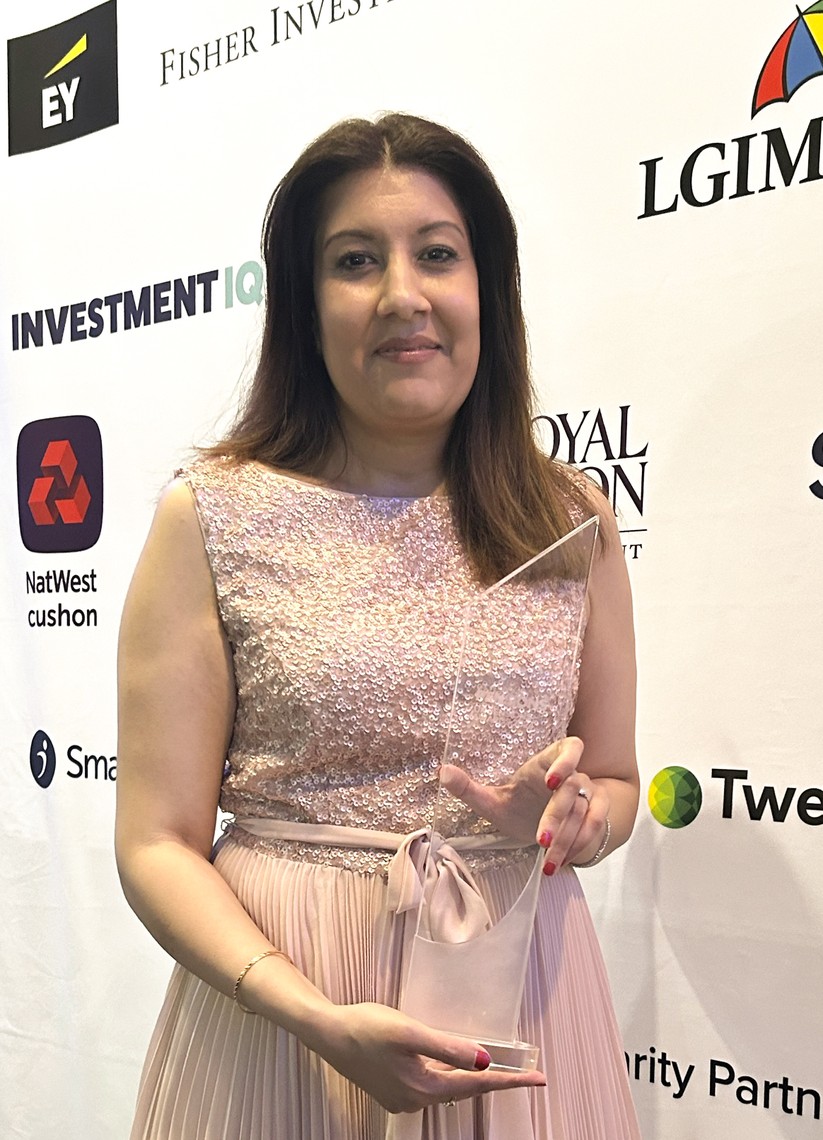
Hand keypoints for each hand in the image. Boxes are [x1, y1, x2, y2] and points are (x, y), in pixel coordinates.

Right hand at [311, 1001, 545, 1113]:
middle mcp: (416, 1101)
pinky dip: (449, 1074)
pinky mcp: (393, 1088)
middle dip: (496, 1081)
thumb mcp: (410, 1033)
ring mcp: (403, 1098)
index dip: (511, 1081)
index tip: (539, 1080)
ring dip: (471, 1077)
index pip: (478, 1085)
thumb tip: (485, 1062)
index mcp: (424, 1089)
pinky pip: (431, 1083)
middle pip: (465, 1089)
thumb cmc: (366, 1028)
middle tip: (528, 1075)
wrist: (328, 1033)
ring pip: (448, 1086)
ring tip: (498, 1070)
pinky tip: (454, 1064)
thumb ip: (448, 1047)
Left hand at [440, 736, 609, 872]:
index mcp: (548, 761)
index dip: (567, 760)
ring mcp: (590, 794)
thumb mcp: (493, 801)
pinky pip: (596, 829)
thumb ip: (468, 788)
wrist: (547, 826)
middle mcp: (574, 775)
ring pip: (585, 814)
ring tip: (548, 864)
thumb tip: (442, 772)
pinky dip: (580, 847)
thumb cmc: (520, 807)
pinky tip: (560, 863)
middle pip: (573, 790)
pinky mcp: (599, 814)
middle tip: (541, 841)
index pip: (570, 748)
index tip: (551, 782)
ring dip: (569, 839)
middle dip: (557, 817)